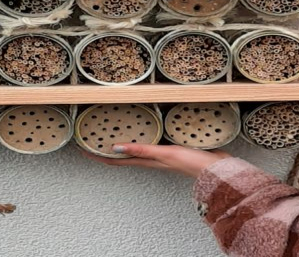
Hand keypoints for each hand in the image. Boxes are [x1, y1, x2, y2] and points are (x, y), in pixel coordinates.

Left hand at [81, 142, 231, 177]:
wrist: (215, 169)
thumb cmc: (191, 163)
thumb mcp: (164, 153)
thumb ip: (142, 150)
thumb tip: (115, 148)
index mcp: (146, 161)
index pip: (115, 160)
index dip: (97, 155)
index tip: (83, 148)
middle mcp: (150, 158)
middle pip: (122, 155)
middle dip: (106, 148)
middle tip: (93, 137)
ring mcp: (161, 154)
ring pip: (136, 148)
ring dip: (123, 142)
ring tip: (112, 131)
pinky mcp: (171, 149)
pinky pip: (151, 143)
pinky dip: (143, 137)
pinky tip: (146, 129)